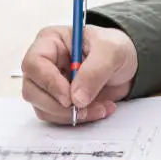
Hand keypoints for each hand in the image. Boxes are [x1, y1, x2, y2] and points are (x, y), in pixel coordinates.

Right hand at [21, 25, 137, 124]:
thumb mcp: (111, 51)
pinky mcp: (59, 100)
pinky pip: (58, 117)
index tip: (70, 98)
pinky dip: (79, 118)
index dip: (49, 83)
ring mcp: (49, 84)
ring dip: (71, 115)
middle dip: (59, 106)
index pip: (34, 64)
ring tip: (100, 108)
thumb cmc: (116, 47)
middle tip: (85, 108)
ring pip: (43, 108)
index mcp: (50, 41)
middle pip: (32, 90)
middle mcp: (44, 63)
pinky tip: (100, 109)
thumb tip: (76, 98)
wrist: (128, 64)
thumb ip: (94, 71)